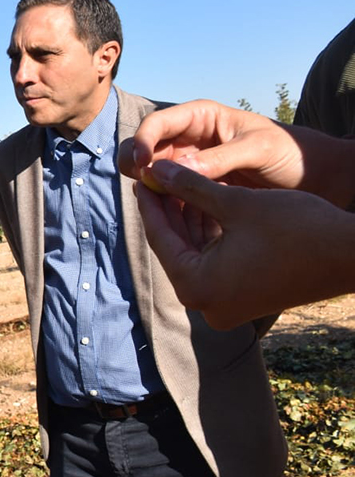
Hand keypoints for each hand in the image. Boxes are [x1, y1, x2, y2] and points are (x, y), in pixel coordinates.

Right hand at [119, 100, 307, 190]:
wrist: (314, 177)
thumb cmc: (290, 153)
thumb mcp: (258, 150)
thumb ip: (219, 159)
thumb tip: (177, 170)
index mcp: (201, 117)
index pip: (158, 123)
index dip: (144, 141)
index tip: (143, 165)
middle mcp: (189, 139)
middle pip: (146, 147)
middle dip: (138, 164)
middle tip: (143, 186)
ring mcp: (190, 164)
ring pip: (153, 173)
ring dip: (149, 186)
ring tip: (157, 203)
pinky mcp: (196, 188)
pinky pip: (170, 193)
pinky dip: (165, 202)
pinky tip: (171, 214)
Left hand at [135, 159, 354, 329]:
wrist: (352, 256)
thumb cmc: (297, 229)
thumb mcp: (235, 203)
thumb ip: (190, 187)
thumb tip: (155, 170)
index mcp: (198, 288)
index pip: (161, 239)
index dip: (151, 204)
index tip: (141, 178)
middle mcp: (205, 305)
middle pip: (175, 248)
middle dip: (169, 211)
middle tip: (157, 178)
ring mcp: (224, 305)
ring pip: (194, 254)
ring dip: (189, 220)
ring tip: (179, 184)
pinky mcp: (242, 299)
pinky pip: (214, 263)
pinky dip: (209, 236)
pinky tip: (203, 204)